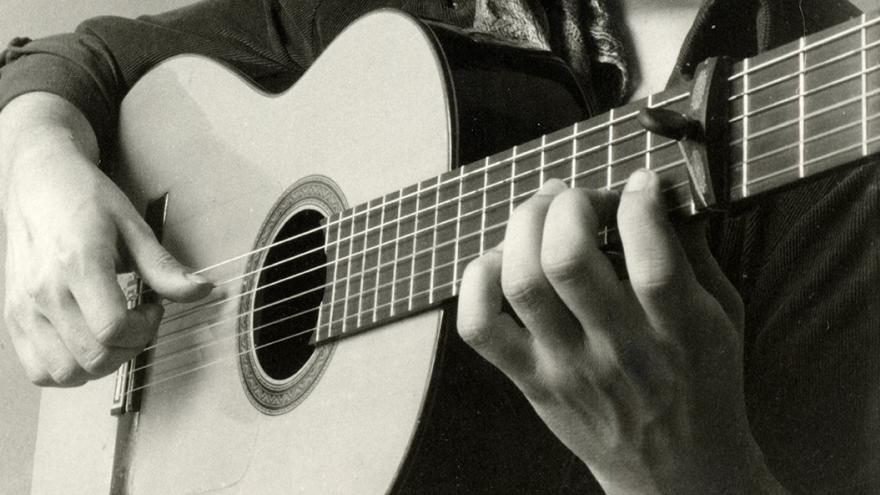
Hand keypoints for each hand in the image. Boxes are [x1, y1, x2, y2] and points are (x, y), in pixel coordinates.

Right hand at [1, 93, 211, 386]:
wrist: (36, 180)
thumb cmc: (83, 198)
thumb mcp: (133, 225)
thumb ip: (164, 267)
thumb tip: (202, 291)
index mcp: (77, 264)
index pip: (111, 329)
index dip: (143, 329)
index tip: (153, 309)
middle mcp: (43, 292)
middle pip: (92, 357)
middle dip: (130, 347)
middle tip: (139, 321)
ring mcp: (22, 308)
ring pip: (64, 372)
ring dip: (100, 364)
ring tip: (113, 333)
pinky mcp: (12, 318)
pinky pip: (38, 370)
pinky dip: (67, 369)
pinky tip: (85, 342)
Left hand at [457, 172, 782, 492]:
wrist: (676, 474)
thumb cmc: (700, 386)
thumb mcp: (723, 319)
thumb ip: (694, 255)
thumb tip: (660, 192)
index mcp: (679, 332)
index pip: (652, 258)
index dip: (638, 202)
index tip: (637, 183)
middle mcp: (619, 350)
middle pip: (568, 260)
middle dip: (566, 205)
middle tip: (575, 197)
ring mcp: (567, 367)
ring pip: (522, 282)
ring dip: (522, 229)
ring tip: (539, 215)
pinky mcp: (531, 382)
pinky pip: (480, 327)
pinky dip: (477, 282)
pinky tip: (501, 262)